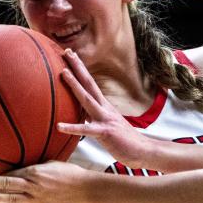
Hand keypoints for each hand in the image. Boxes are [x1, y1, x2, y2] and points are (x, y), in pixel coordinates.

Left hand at [0, 161, 95, 202]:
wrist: (88, 190)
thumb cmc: (74, 174)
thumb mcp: (55, 164)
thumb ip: (39, 167)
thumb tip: (27, 168)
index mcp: (36, 171)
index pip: (13, 170)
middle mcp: (33, 184)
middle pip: (7, 182)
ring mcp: (37, 199)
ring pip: (11, 198)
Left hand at [58, 49, 149, 166]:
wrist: (143, 151)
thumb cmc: (124, 141)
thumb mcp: (107, 125)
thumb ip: (94, 118)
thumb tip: (81, 115)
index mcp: (104, 106)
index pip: (90, 84)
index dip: (81, 69)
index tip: (71, 55)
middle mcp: (105, 108)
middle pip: (89, 83)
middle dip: (78, 67)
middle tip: (66, 51)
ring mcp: (105, 119)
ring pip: (87, 99)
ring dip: (75, 85)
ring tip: (62, 73)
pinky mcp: (105, 133)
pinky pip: (86, 130)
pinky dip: (73, 128)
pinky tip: (59, 127)